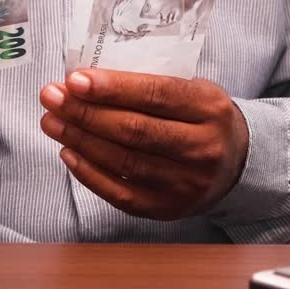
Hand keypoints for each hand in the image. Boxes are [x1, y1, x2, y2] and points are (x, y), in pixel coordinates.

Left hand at [39, 69, 249, 220]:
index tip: (74, 80)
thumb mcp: (193, 90)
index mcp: (210, 108)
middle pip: (134, 130)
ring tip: (52, 121)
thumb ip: (150, 84)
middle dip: (86, 112)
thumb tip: (87, 81)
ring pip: (123, 161)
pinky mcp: (168, 208)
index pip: (155, 95)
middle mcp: (202, 148)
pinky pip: (120, 193)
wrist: (237, 164)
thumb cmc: (202, 118)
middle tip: (52, 98)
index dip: (112, 88)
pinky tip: (68, 153)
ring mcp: (185, 183)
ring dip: (80, 140)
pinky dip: (89, 173)